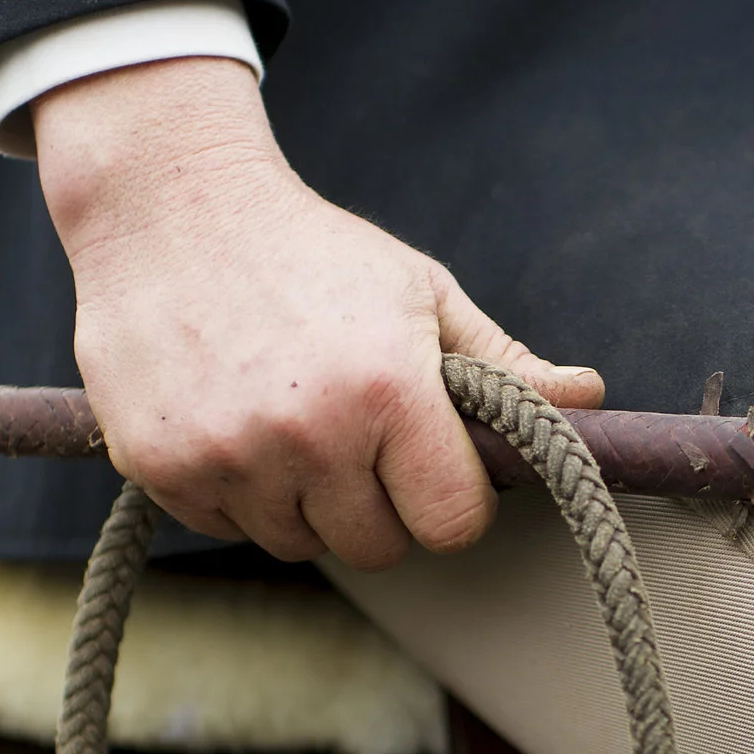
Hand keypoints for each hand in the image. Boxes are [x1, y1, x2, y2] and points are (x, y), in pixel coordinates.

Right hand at [34, 57, 603, 569]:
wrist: (168, 205)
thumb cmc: (312, 250)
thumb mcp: (418, 293)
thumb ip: (502, 364)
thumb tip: (590, 398)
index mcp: (389, 391)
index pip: (451, 522)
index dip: (452, 501)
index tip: (434, 467)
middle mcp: (309, 434)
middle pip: (377, 547)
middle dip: (379, 504)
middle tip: (356, 435)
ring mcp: (230, 457)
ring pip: (299, 542)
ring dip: (305, 502)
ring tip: (290, 420)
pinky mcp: (163, 469)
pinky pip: (227, 529)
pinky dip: (238, 494)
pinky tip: (235, 420)